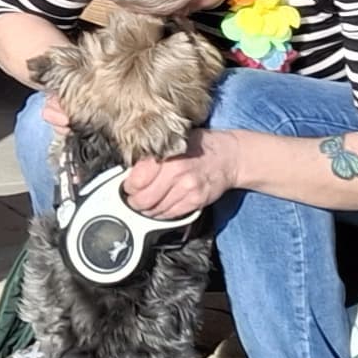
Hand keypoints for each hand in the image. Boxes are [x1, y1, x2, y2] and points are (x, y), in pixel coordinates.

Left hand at [118, 134, 239, 221]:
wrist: (229, 156)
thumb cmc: (200, 146)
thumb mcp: (174, 142)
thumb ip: (152, 157)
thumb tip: (130, 172)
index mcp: (167, 154)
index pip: (136, 179)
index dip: (128, 186)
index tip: (128, 187)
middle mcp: (176, 171)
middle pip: (143, 199)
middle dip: (135, 202)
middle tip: (134, 199)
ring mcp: (187, 188)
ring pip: (155, 210)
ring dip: (147, 210)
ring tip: (148, 203)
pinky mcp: (195, 201)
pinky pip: (170, 215)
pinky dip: (162, 214)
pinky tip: (162, 206)